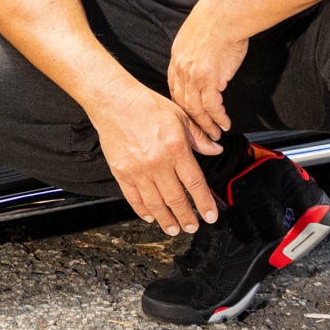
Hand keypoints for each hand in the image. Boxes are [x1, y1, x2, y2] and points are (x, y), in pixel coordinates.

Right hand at [90, 81, 218, 235]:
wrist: (115, 101)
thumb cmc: (146, 105)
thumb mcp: (180, 116)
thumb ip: (199, 137)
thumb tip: (215, 149)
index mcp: (176, 149)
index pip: (195, 183)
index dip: (205, 203)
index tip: (210, 216)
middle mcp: (157, 163)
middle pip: (176, 199)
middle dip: (186, 217)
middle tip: (192, 227)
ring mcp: (138, 171)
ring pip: (155, 203)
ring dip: (166, 220)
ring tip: (173, 229)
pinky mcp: (121, 173)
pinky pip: (134, 198)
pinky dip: (142, 210)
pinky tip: (150, 216)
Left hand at [166, 5, 248, 143]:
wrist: (226, 14)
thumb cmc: (217, 17)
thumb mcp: (195, 33)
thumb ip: (194, 49)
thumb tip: (202, 56)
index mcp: (176, 57)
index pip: (174, 87)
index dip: (181, 102)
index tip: (189, 111)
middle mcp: (181, 69)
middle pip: (182, 102)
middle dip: (192, 119)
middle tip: (200, 131)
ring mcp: (193, 77)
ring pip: (196, 109)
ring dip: (206, 124)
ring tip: (215, 133)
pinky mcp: (209, 81)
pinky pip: (212, 107)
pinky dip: (218, 118)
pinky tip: (225, 123)